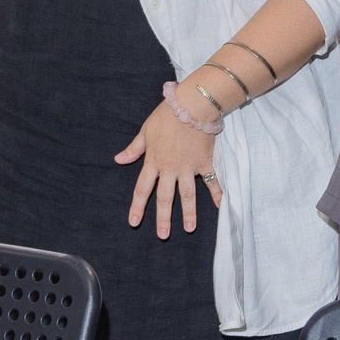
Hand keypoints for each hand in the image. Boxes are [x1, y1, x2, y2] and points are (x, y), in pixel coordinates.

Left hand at [115, 98, 220, 238]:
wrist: (191, 104)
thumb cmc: (166, 116)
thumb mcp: (145, 131)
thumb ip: (134, 149)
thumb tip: (118, 159)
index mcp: (153, 161)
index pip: (143, 188)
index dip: (138, 206)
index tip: (134, 222)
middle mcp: (170, 168)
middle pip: (165, 197)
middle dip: (163, 218)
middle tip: (163, 235)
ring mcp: (188, 166)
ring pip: (187, 194)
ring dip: (188, 212)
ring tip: (189, 228)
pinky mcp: (204, 161)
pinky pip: (212, 180)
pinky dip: (217, 192)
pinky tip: (221, 205)